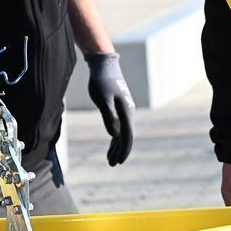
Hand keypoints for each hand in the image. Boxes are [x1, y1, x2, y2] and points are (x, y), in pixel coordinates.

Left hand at [86, 51, 134, 166]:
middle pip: (126, 137)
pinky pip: (119, 127)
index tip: (119, 162)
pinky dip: (116, 138)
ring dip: (117, 147)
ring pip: (123, 133)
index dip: (124, 150)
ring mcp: (124, 111)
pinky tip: (112, 144)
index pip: (127, 136)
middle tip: (112, 164)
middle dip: (120, 152)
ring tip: (110, 160)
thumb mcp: (102, 99)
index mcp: (126, 112)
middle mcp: (128, 113)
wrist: (104, 66)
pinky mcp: (119, 108)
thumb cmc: (101, 81)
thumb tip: (115, 135)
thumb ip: (109, 117)